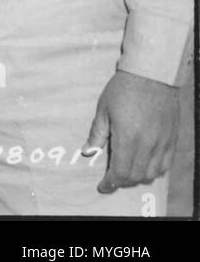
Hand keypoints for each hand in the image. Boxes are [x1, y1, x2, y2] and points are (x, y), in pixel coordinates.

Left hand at [83, 69, 179, 192]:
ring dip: (139, 177)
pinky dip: (155, 170)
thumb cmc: (123, 90)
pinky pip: (166, 164)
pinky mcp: (172, 139)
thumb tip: (88, 152)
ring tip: (128, 172)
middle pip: (136, 176)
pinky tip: (146, 165)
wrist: (151, 75)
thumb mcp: (104, 110)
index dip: (111, 182)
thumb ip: (97, 133)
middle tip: (113, 179)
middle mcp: (147, 144)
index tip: (103, 186)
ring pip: (152, 173)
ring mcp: (162, 143)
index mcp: (127, 137)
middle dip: (123, 181)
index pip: (120, 171)